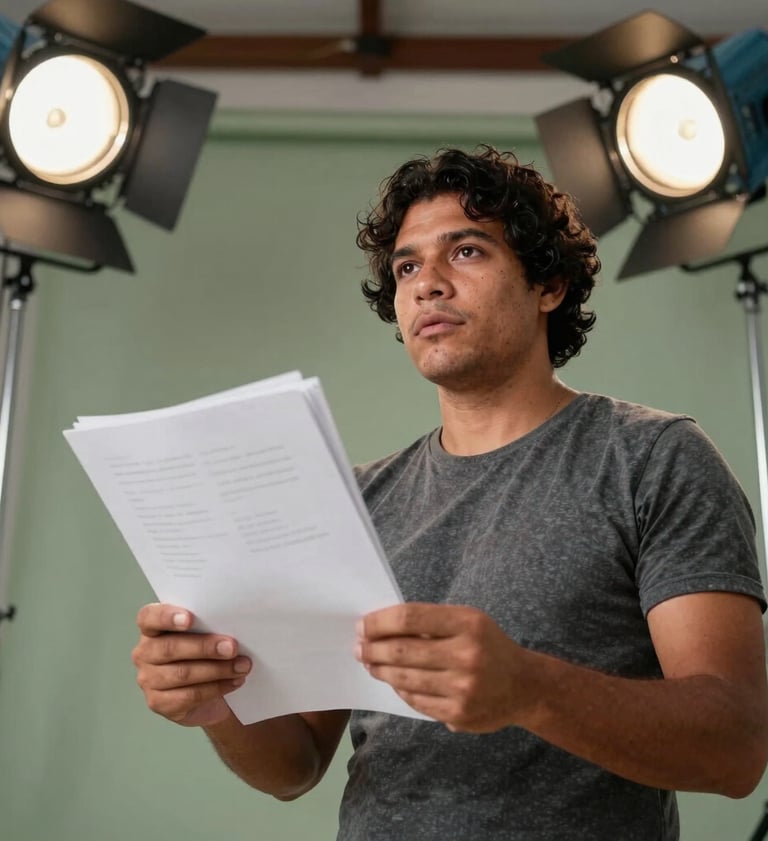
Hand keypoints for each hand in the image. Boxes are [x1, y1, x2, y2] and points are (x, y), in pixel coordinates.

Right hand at [131, 603, 251, 726]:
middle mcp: (144, 653)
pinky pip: (189, 696)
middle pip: (170, 648)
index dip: (167, 617)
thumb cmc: (206, 653)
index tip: (190, 618)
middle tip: (232, 647)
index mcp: (152, 628)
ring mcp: (148, 680)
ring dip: (217, 670)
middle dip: (205, 647)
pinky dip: (216, 688)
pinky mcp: (158, 703)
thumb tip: (233, 624)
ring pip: (182, 674)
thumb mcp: (205, 633)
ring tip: (242, 666)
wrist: (209, 692)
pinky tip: (234, 682)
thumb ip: (209, 625)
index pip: (149, 617)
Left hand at [355, 602, 534, 732]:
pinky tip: (393, 680)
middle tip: (359, 646)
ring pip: (405, 678)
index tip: (362, 625)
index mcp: (468, 623)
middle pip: (402, 650)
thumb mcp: (468, 622)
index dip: (380, 622)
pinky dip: (400, 688)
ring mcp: (462, 688)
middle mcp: (466, 655)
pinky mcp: (458, 713)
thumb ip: (431, 623)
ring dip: (380, 669)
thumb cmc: (488, 646)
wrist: (525, 686)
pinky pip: (416, 700)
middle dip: (373, 648)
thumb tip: (382, 627)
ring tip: (369, 662)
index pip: (410, 618)